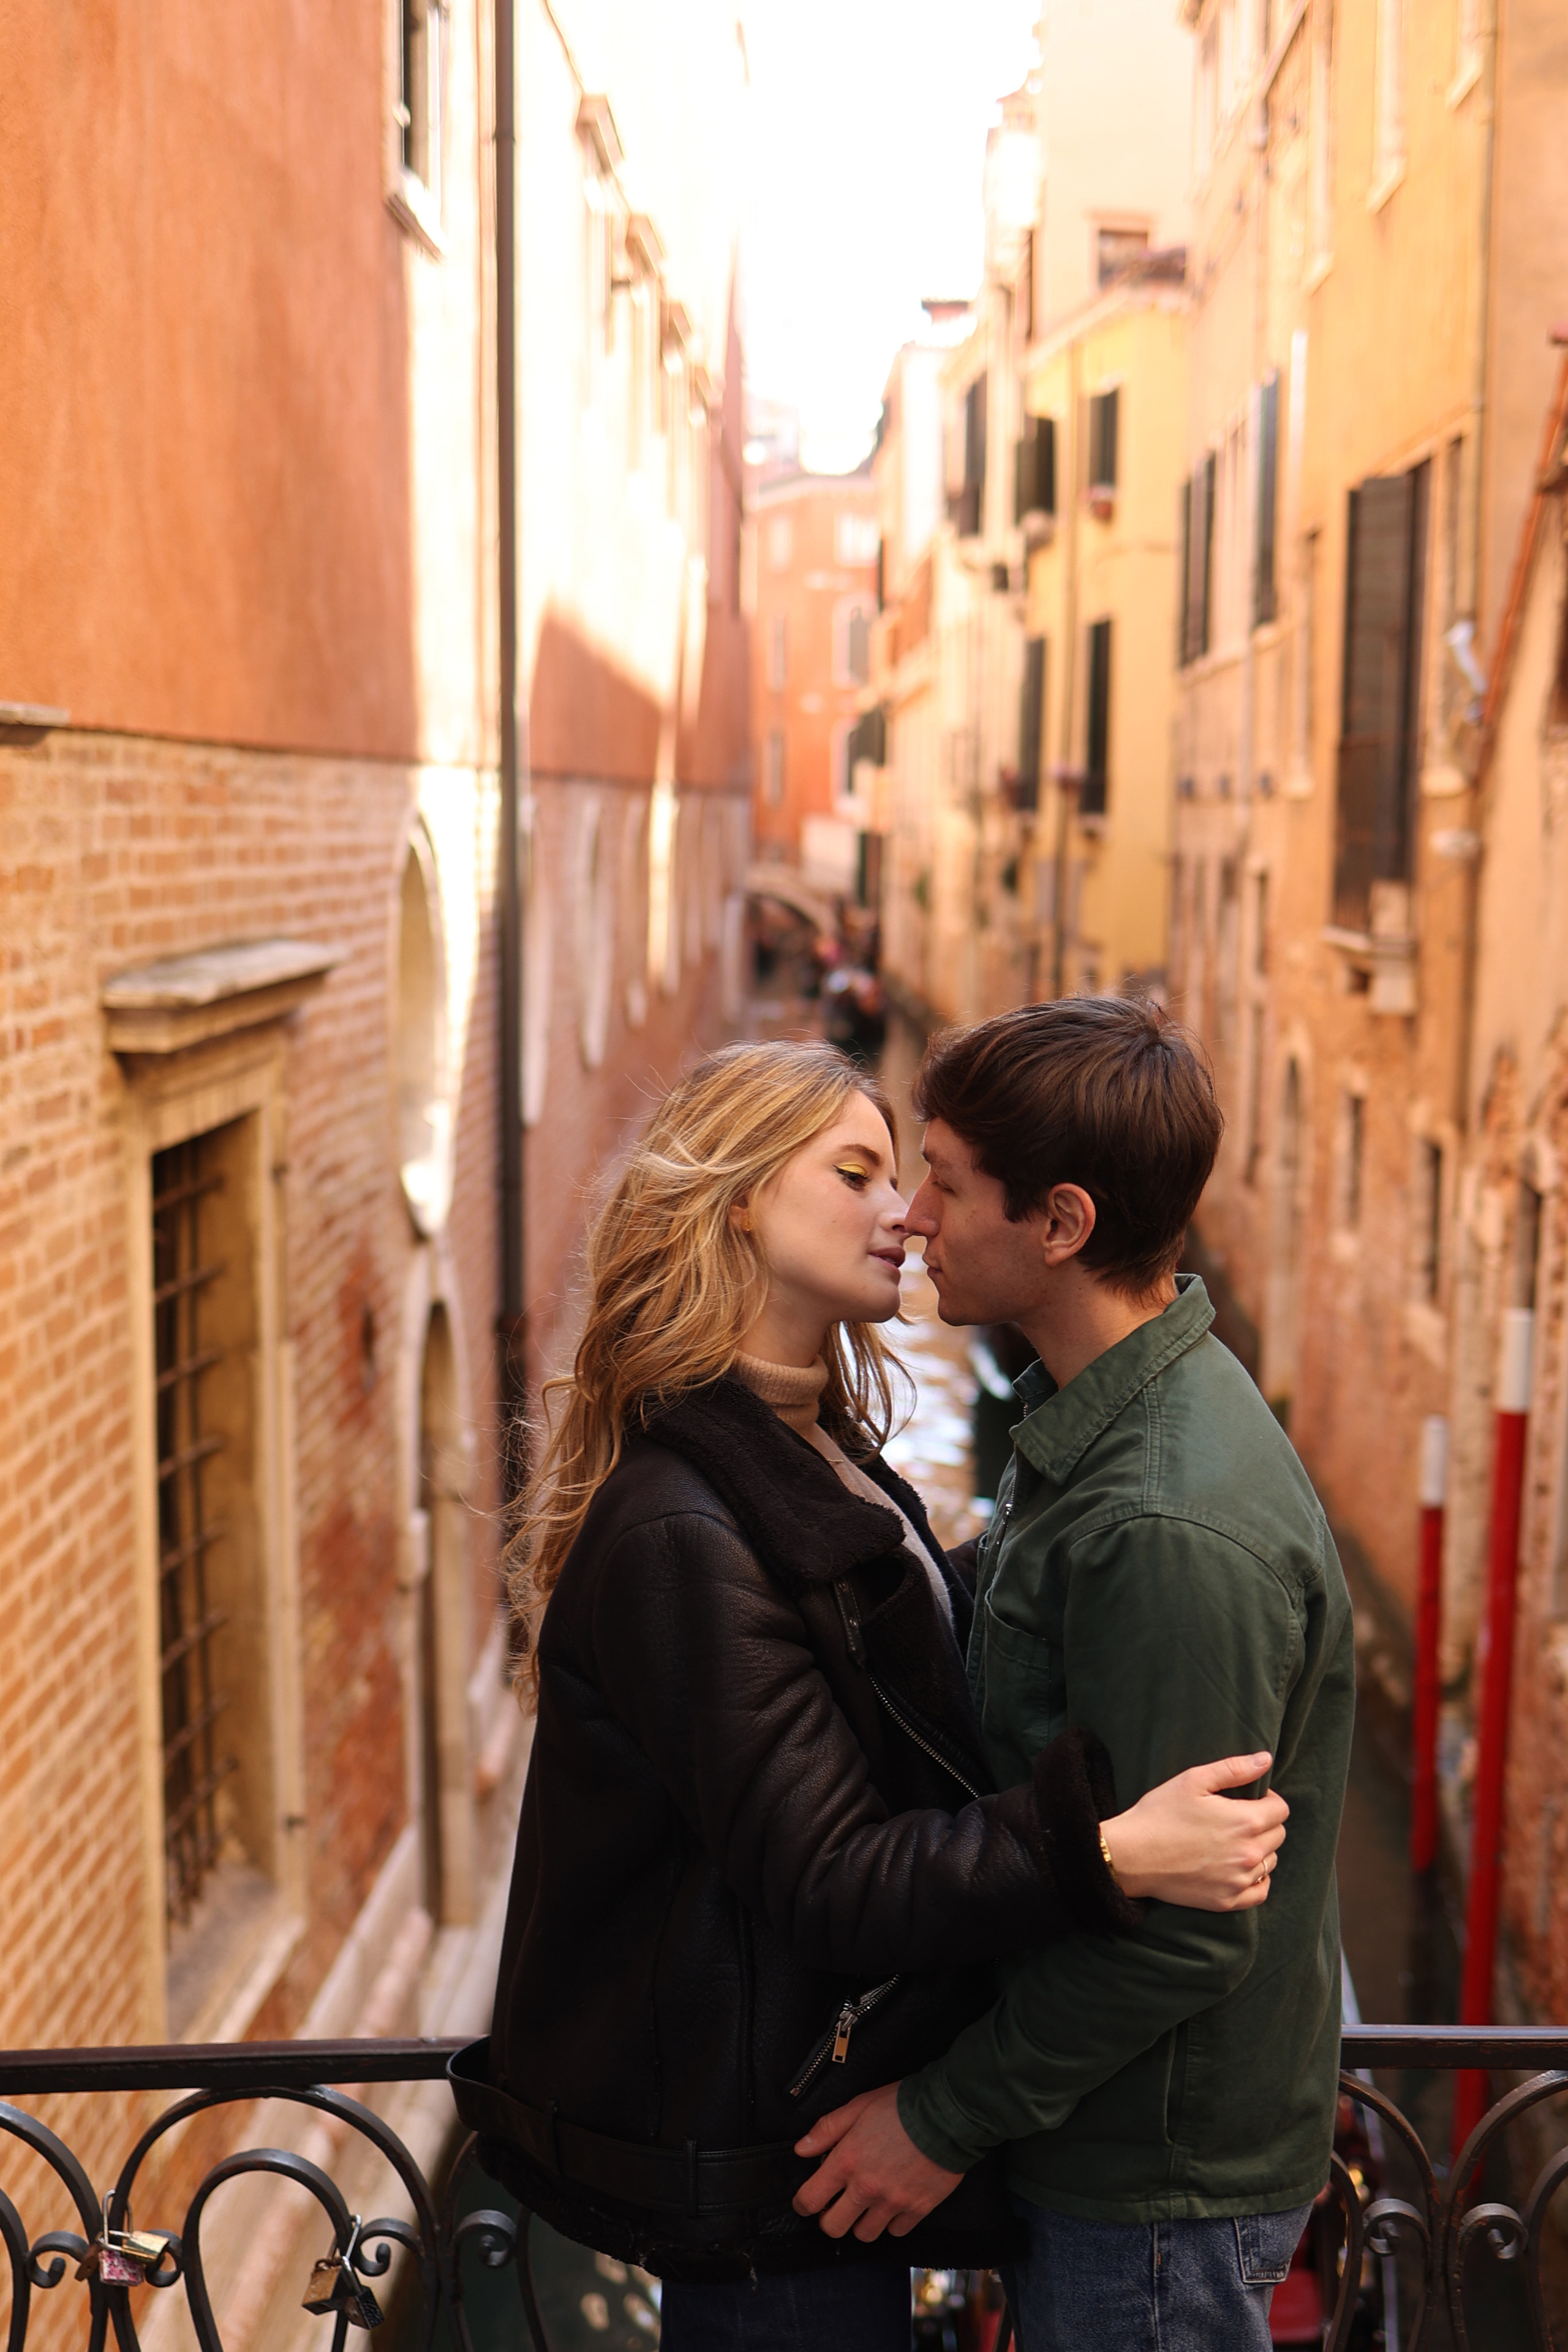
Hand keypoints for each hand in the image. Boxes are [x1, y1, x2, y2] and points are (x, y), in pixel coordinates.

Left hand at [792, 2082, 961, 2239]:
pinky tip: (893, 2204)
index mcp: (847, 2161)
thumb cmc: (901, 2106)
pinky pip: (896, 2232)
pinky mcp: (917, 2209)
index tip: (805, 2201)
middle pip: (833, 2227)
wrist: (947, 2114)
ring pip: (865, 2234)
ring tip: (867, 2204)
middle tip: (837, 2204)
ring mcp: (893, 2202)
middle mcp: (866, 2188)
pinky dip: (892, 2222)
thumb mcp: (858, 2106)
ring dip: (861, 2222)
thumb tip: (802, 2149)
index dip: (802, 2203)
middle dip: (829, 2218)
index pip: (810, 2199)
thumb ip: (826, 2129)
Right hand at [1101, 1751, 1288, 1909]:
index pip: (1281, 1810)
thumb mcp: (1194, 1780)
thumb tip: (1266, 1759)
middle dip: (1264, 1823)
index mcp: (1245, 1821)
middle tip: (1236, 1818)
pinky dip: (1256, 1880)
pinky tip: (1239, 1868)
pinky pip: (1260, 1891)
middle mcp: (1249, 1854)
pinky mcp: (1227, 1901)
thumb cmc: (1160, 1813)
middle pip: (1278, 1835)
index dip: (1267, 1799)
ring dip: (1259, 1849)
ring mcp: (1239, 1881)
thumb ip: (1234, 1769)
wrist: (1132, 1855)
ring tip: (1232, 1842)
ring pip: (1270, 1862)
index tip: (1248, 1799)